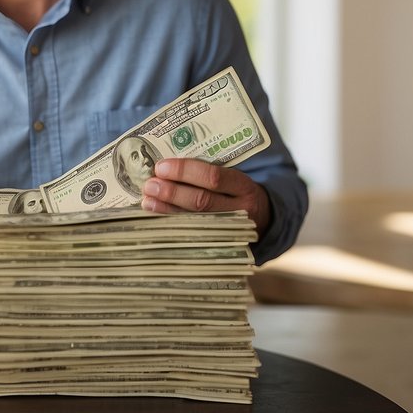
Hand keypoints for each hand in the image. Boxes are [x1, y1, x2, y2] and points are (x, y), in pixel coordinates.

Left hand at [141, 158, 270, 236]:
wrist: (264, 219)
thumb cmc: (237, 192)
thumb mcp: (233, 179)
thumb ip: (207, 173)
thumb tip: (165, 167)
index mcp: (243, 187)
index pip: (213, 177)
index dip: (185, 172)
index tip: (161, 167)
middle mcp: (240, 211)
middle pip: (202, 202)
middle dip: (172, 192)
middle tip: (150, 185)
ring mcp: (231, 231)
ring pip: (195, 222)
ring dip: (166, 210)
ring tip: (147, 200)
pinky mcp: (221, 246)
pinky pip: (193, 236)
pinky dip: (171, 226)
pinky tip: (155, 218)